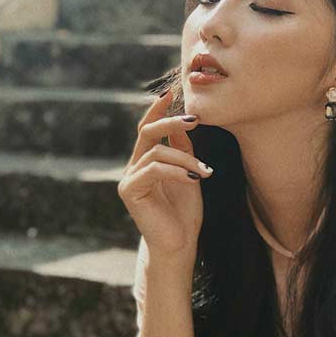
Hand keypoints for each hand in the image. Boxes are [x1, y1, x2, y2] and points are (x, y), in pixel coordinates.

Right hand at [118, 88, 213, 258]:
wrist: (180, 245)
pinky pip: (154, 169)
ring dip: (186, 158)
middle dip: (170, 121)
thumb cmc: (185, 213)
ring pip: (157, 152)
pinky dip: (177, 170)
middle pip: (147, 132)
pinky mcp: (130, 191)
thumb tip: (181, 121)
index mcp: (145, 162)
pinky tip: (196, 177)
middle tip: (194, 119)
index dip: (158, 109)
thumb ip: (182, 150)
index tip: (172, 91)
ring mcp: (129, 179)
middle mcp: (133, 168)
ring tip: (206, 171)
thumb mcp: (188, 173)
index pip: (148, 129)